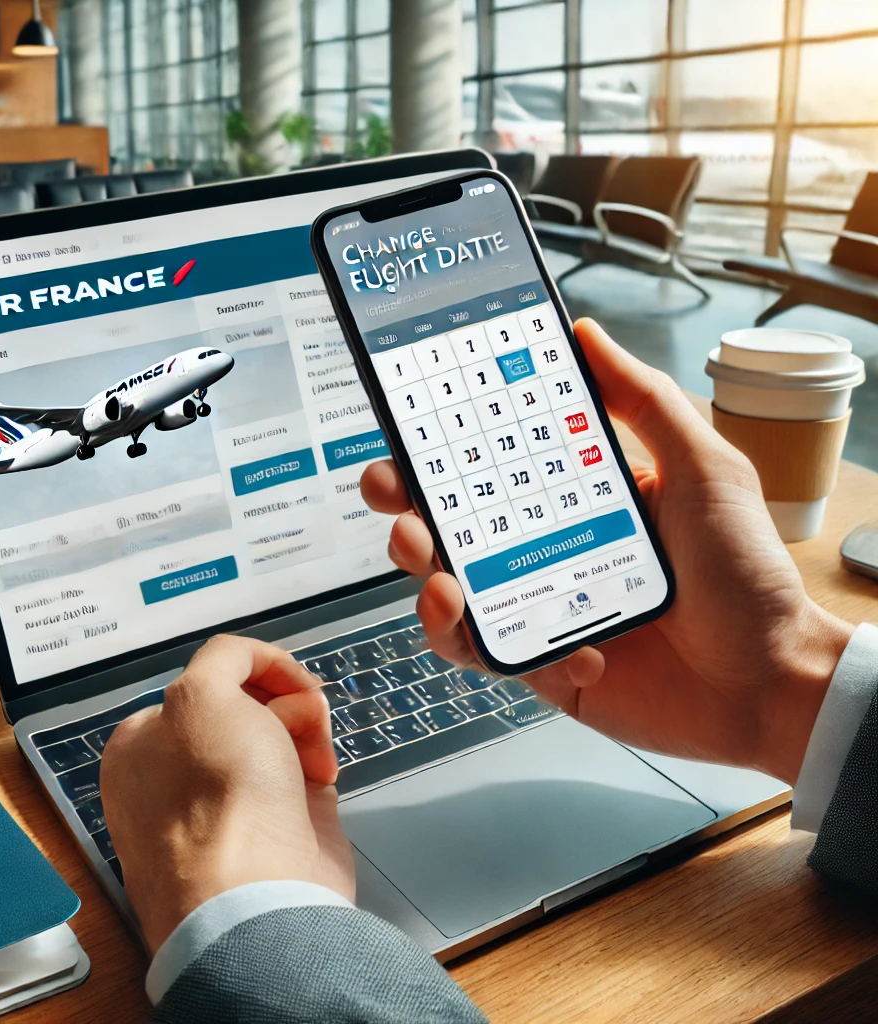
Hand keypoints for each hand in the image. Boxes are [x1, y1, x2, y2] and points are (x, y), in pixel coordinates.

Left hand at [100, 635, 352, 954]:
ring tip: (315, 751)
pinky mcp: (279, 825)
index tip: (284, 676)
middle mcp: (182, 772)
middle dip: (282, 699)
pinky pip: (304, 769)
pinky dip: (319, 760)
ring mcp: (231, 802)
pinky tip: (323, 774)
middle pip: (246, 705)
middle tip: (304, 713)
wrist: (257, 896)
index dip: (250, 671)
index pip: (204, 682)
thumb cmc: (217, 794)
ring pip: (281, 732)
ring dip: (306, 727)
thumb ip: (223, 659)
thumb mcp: (201, 694)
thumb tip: (249, 663)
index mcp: (144, 744)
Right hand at [362, 318, 852, 785]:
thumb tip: (586, 335)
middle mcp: (546, 551)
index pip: (492, 468)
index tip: (409, 434)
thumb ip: (642, 400)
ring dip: (429, 585)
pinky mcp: (542, 666)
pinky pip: (490, 655)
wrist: (771, 681)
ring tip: (443, 582)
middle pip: (452, 530)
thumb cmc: (746, 574)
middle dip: (408, 513)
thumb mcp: (702, 468)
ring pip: (451, 594)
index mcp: (574, 500)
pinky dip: (501, 648)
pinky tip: (555, 645)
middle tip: (397, 503)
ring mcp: (540, 609)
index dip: (439, 453)